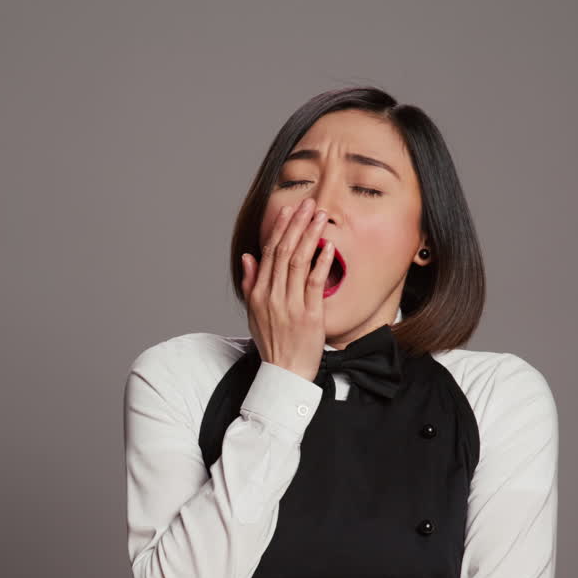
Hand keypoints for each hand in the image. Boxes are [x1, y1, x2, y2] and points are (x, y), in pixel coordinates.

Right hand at [241, 197, 335, 383]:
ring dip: (310, 235)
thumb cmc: (273, 344)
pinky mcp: (309, 316)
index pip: (268, 254)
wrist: (285, 374)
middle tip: (309, 204)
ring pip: (298, 262)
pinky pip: (314, 283)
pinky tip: (329, 246)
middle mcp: (272, 297)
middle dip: (296, 224)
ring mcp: (290, 306)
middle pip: (283, 252)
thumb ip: (251, 283)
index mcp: (258, 294)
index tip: (289, 210)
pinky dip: (321, 262)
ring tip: (320, 216)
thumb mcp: (254, 313)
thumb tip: (248, 257)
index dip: (279, 229)